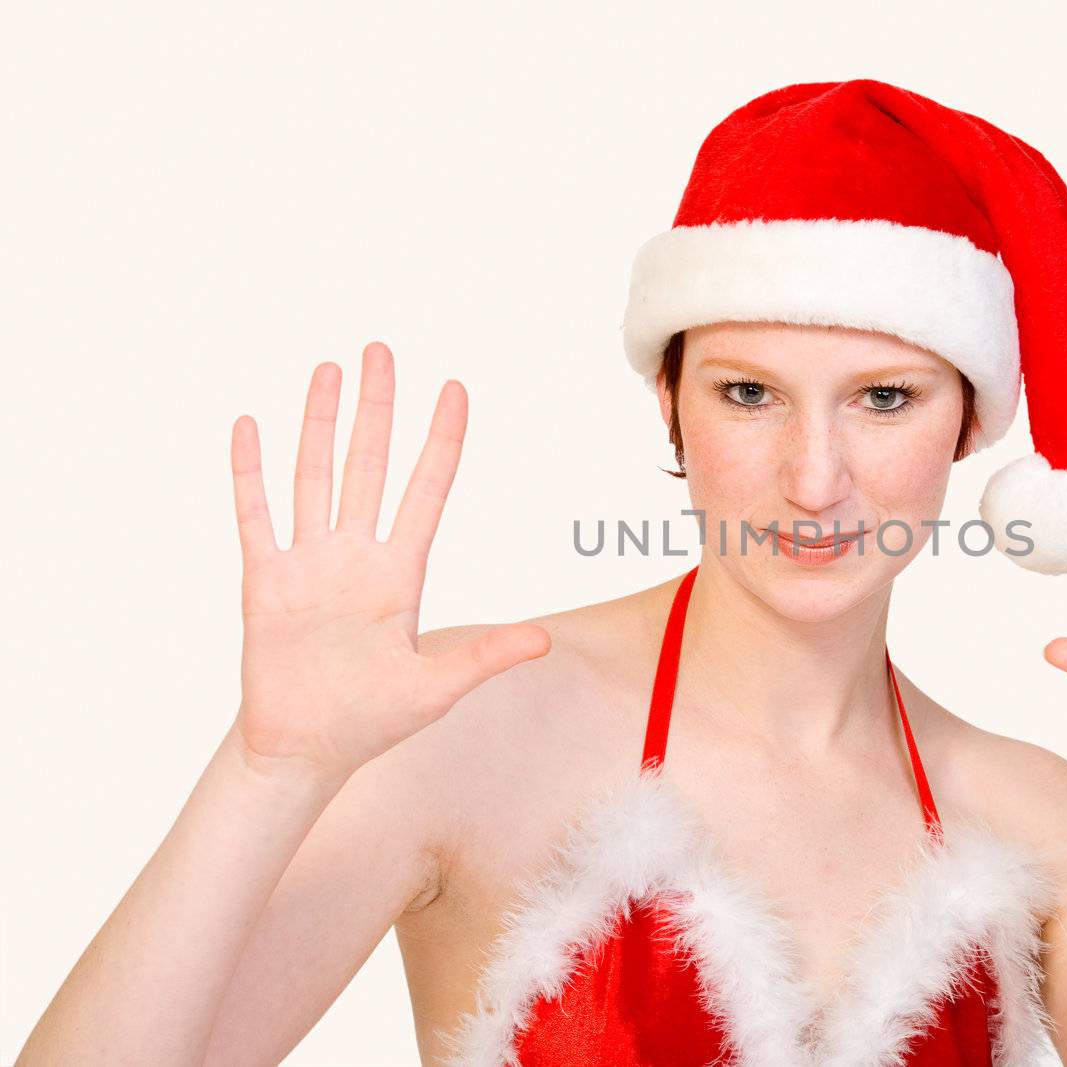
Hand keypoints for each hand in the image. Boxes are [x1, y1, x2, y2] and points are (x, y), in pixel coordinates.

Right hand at [229, 342, 549, 781]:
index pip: (428, 491)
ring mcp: (308, 564)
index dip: (442, 440)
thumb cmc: (372, 721)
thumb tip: (544, 642)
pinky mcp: (263, 582)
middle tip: (381, 349)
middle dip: (377, 408)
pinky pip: (255, 517)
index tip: (455, 389)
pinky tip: (250, 426)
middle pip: (370, 465)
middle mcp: (356, 557)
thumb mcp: (437, 688)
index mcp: (401, 576)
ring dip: (319, 422)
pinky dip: (250, 473)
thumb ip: (485, 657)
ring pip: (315, 476)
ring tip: (328, 369)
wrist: (304, 751)